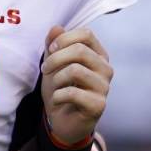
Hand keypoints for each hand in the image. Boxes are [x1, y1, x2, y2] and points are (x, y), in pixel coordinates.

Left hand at [40, 25, 113, 145]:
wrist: (63, 122)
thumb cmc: (61, 89)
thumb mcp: (53, 64)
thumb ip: (53, 45)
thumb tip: (56, 28)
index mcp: (97, 55)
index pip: (86, 34)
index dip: (64, 39)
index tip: (50, 50)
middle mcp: (105, 69)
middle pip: (80, 50)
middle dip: (55, 58)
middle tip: (45, 70)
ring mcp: (104, 87)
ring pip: (75, 70)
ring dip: (56, 79)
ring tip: (54, 87)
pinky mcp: (99, 105)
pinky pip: (72, 93)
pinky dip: (58, 96)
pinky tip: (58, 101)